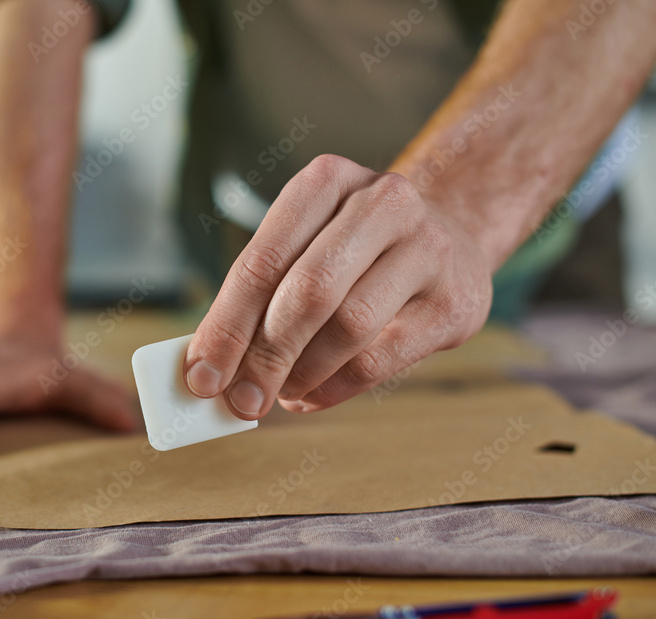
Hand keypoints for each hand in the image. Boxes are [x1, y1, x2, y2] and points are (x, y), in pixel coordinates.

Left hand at [184, 154, 492, 416]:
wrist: (452, 233)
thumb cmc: (354, 248)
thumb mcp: (306, 243)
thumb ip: (260, 295)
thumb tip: (211, 366)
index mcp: (327, 180)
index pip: (262, 261)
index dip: (226, 325)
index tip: (200, 376)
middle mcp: (383, 203)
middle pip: (308, 293)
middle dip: (264, 356)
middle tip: (238, 400)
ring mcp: (429, 249)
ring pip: (349, 327)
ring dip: (301, 374)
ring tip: (278, 394)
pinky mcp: (455, 302)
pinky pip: (381, 359)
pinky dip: (335, 388)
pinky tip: (311, 396)